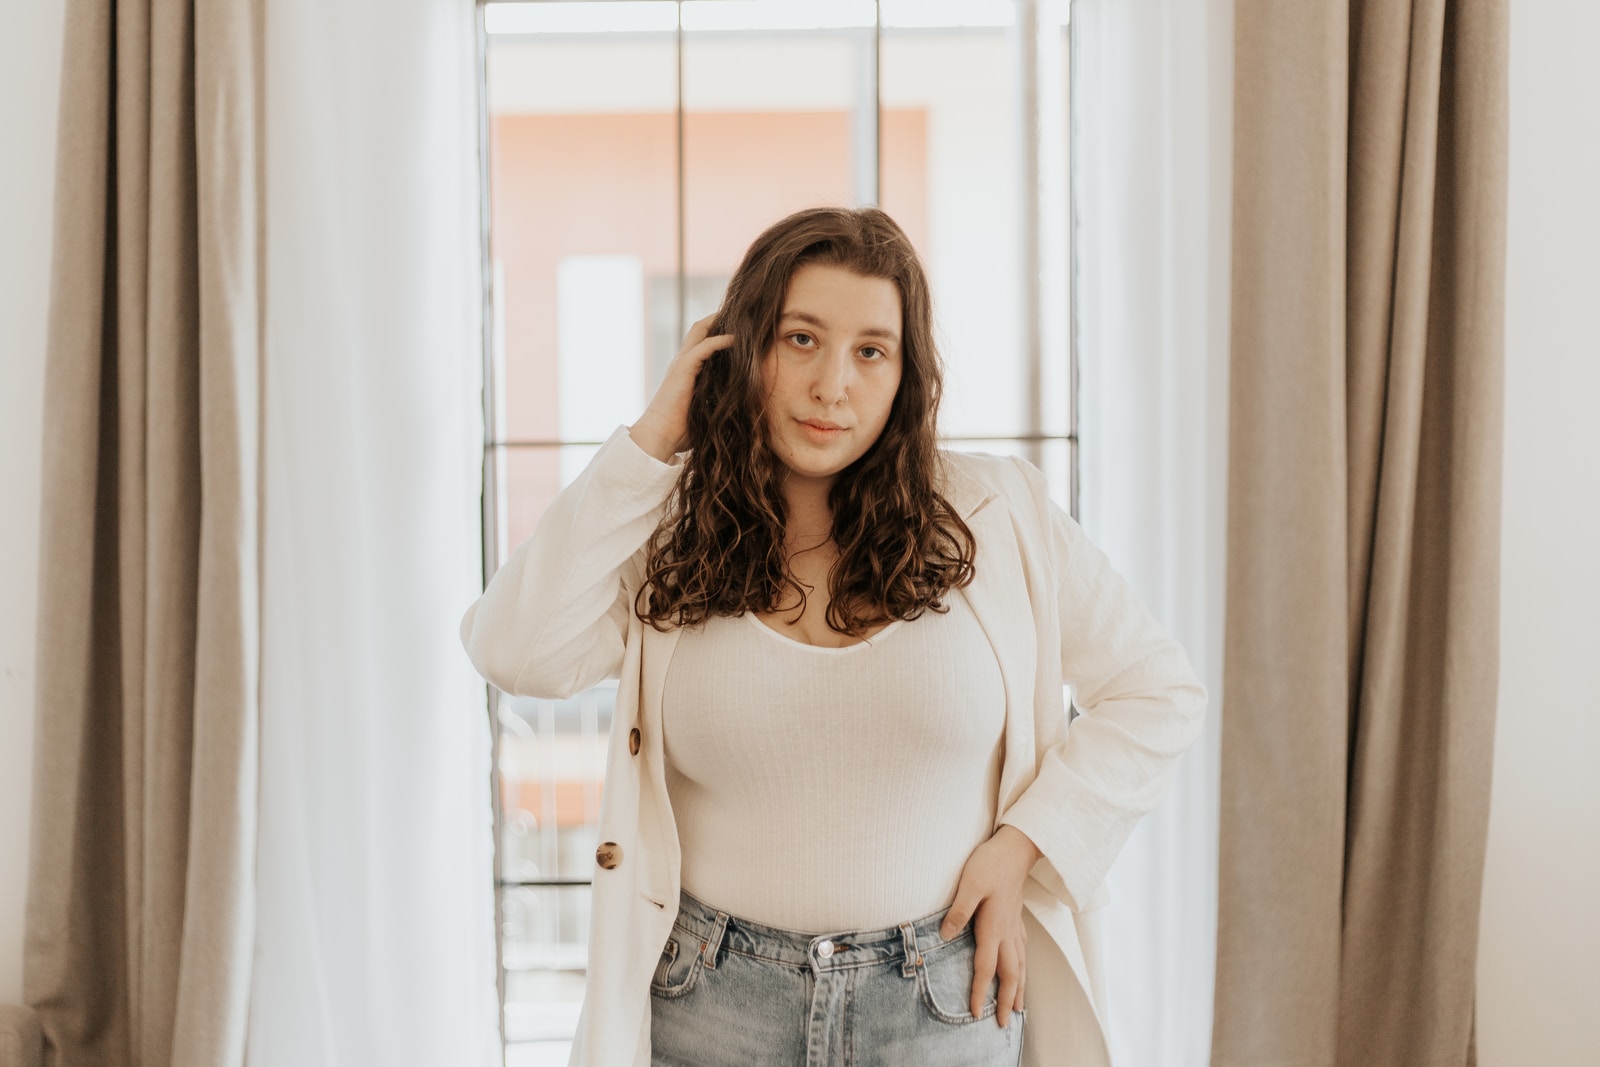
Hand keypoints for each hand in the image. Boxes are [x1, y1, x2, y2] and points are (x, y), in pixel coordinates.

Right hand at [629, 314, 734, 461]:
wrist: (658, 438)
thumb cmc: (679, 432)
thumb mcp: (704, 411)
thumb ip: (716, 403)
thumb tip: (739, 409)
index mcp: (686, 371)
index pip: (701, 341)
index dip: (717, 331)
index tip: (739, 328)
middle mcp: (682, 362)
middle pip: (699, 329)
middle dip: (718, 318)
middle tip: (740, 313)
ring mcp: (681, 363)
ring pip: (700, 331)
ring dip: (719, 322)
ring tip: (741, 316)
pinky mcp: (683, 368)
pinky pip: (704, 347)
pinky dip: (720, 340)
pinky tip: (736, 338)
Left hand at [939, 824, 1040, 1026]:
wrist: (1016, 847)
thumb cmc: (991, 863)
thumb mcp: (969, 884)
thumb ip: (958, 911)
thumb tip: (946, 936)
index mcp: (994, 927)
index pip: (986, 967)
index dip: (980, 991)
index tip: (976, 1013)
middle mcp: (1007, 931)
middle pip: (1010, 974)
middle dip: (1008, 1000)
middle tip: (1006, 1023)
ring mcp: (1015, 924)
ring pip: (1020, 964)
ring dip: (1020, 988)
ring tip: (1020, 1006)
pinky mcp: (1016, 916)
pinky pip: (1023, 950)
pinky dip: (1023, 966)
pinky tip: (1022, 967)